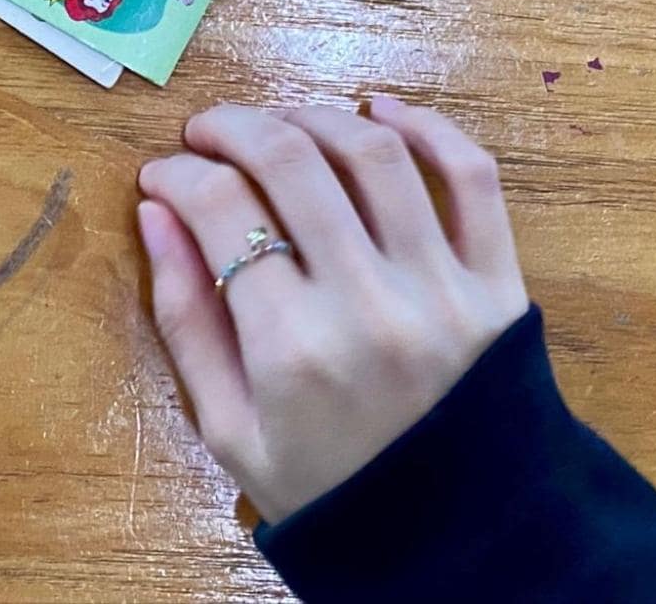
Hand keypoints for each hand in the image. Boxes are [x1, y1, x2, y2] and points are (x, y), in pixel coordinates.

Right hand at [138, 96, 528, 522]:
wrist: (460, 544)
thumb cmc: (331, 488)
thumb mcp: (230, 430)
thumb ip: (186, 320)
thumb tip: (156, 214)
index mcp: (292, 349)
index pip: (222, 210)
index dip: (178, 175)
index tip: (161, 175)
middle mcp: (368, 304)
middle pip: (292, 161)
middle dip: (235, 127)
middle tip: (207, 132)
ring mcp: (442, 288)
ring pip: (375, 153)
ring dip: (315, 116)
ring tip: (282, 124)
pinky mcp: (499, 282)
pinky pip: (471, 176)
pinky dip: (428, 126)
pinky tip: (382, 112)